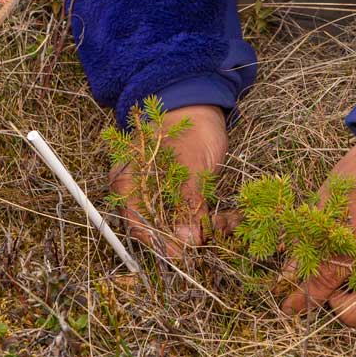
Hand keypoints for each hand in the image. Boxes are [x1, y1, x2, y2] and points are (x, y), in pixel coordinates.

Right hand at [109, 104, 226, 256]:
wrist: (200, 104)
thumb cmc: (191, 127)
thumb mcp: (191, 164)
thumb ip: (188, 201)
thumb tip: (187, 238)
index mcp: (130, 183)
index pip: (137, 224)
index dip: (159, 242)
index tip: (185, 252)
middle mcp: (139, 192)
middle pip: (158, 228)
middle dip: (187, 238)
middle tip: (212, 235)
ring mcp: (158, 193)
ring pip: (176, 225)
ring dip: (201, 230)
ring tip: (225, 223)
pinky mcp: (177, 195)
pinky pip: (188, 217)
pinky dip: (206, 221)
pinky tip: (225, 219)